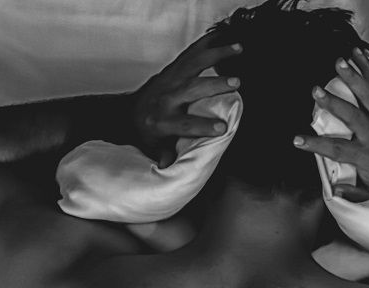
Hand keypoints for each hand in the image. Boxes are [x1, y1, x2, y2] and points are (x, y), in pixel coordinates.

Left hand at [131, 32, 242, 169]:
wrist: (129, 114)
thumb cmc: (148, 136)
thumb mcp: (156, 150)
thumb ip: (166, 156)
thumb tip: (170, 166)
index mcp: (162, 122)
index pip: (185, 124)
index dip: (203, 126)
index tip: (222, 128)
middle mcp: (166, 98)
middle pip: (192, 88)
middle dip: (214, 84)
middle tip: (236, 82)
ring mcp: (169, 79)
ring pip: (194, 64)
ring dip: (217, 54)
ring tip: (238, 49)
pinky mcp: (173, 69)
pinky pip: (192, 53)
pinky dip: (209, 44)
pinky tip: (226, 39)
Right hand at [294, 47, 368, 200]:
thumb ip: (351, 193)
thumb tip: (333, 191)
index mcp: (368, 156)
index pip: (338, 149)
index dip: (317, 145)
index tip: (298, 140)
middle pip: (353, 116)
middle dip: (334, 103)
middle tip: (316, 91)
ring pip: (368, 94)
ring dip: (353, 76)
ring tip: (338, 61)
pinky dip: (368, 68)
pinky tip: (357, 54)